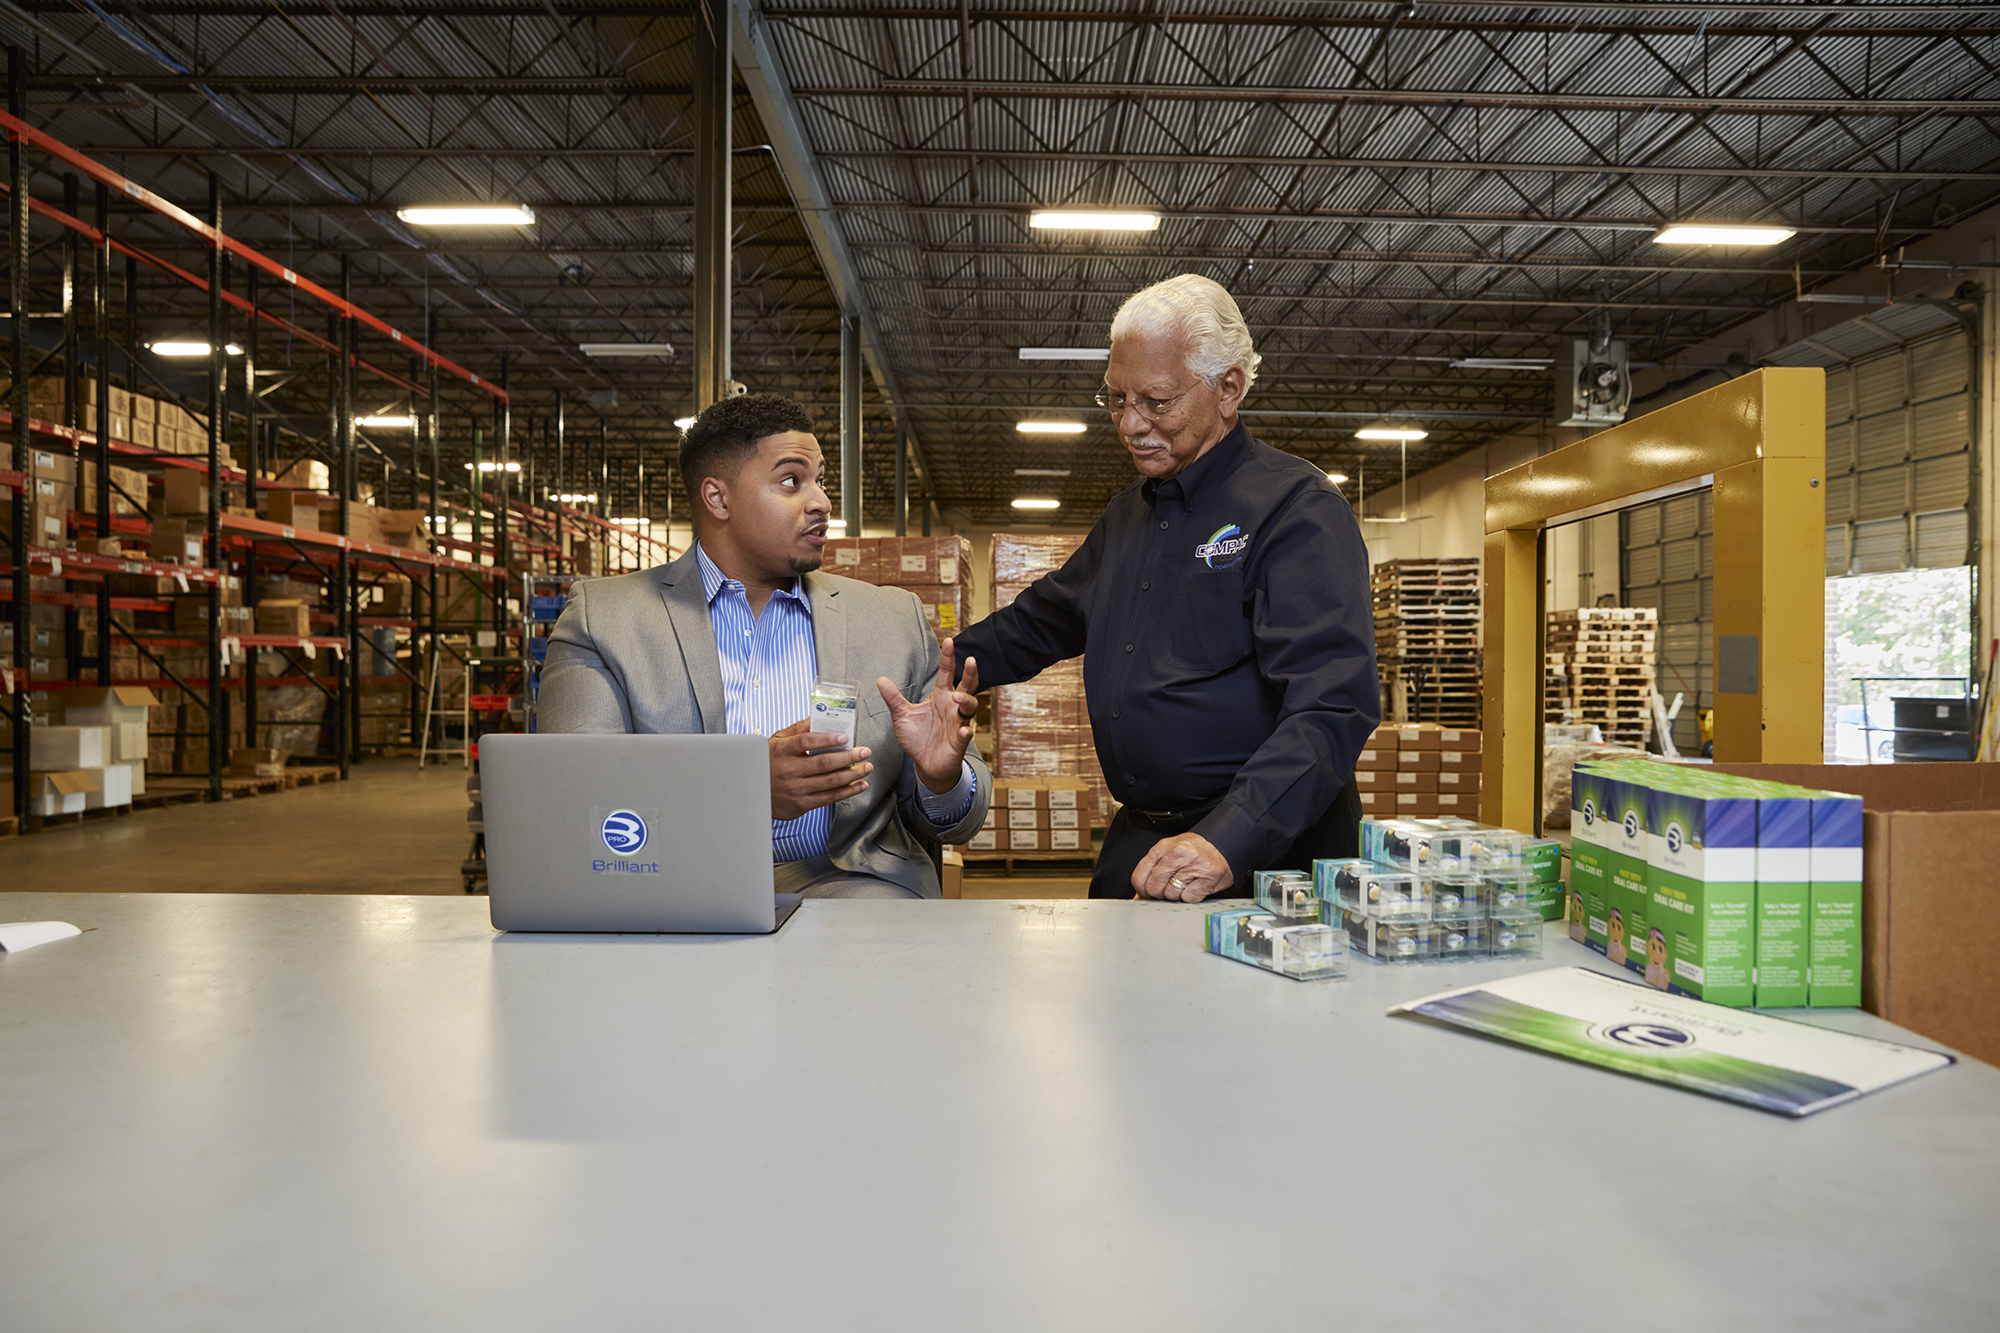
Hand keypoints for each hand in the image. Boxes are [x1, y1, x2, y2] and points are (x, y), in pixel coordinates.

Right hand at [768, 718, 871, 820]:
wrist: (752, 793)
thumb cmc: (767, 763)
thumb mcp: (776, 742)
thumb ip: (798, 729)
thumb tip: (817, 716)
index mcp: (782, 751)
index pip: (806, 742)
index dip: (826, 739)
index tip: (844, 737)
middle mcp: (789, 770)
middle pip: (823, 763)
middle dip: (849, 757)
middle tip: (864, 752)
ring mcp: (796, 789)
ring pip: (830, 781)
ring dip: (853, 774)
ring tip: (866, 767)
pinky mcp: (802, 804)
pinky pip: (829, 798)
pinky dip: (847, 791)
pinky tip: (859, 785)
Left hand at [877, 636, 979, 794]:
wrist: (926, 764)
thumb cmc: (918, 738)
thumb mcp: (902, 716)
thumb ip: (893, 698)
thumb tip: (880, 680)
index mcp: (940, 697)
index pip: (947, 673)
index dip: (948, 658)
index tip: (948, 641)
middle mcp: (952, 707)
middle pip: (967, 685)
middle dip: (970, 673)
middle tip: (971, 660)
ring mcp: (958, 723)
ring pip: (970, 706)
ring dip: (966, 699)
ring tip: (956, 695)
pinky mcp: (959, 742)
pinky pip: (965, 735)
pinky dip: (965, 733)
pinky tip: (964, 731)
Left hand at [1133, 833, 1231, 901]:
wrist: (1222, 846)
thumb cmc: (1193, 851)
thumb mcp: (1168, 854)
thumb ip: (1151, 872)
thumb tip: (1138, 897)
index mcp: (1162, 847)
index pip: (1139, 876)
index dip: (1141, 890)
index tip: (1146, 893)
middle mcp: (1176, 854)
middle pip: (1153, 888)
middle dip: (1160, 893)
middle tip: (1171, 885)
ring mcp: (1193, 865)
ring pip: (1171, 895)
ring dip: (1177, 894)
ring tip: (1186, 882)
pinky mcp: (1207, 877)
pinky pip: (1189, 898)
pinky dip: (1192, 896)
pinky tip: (1196, 885)